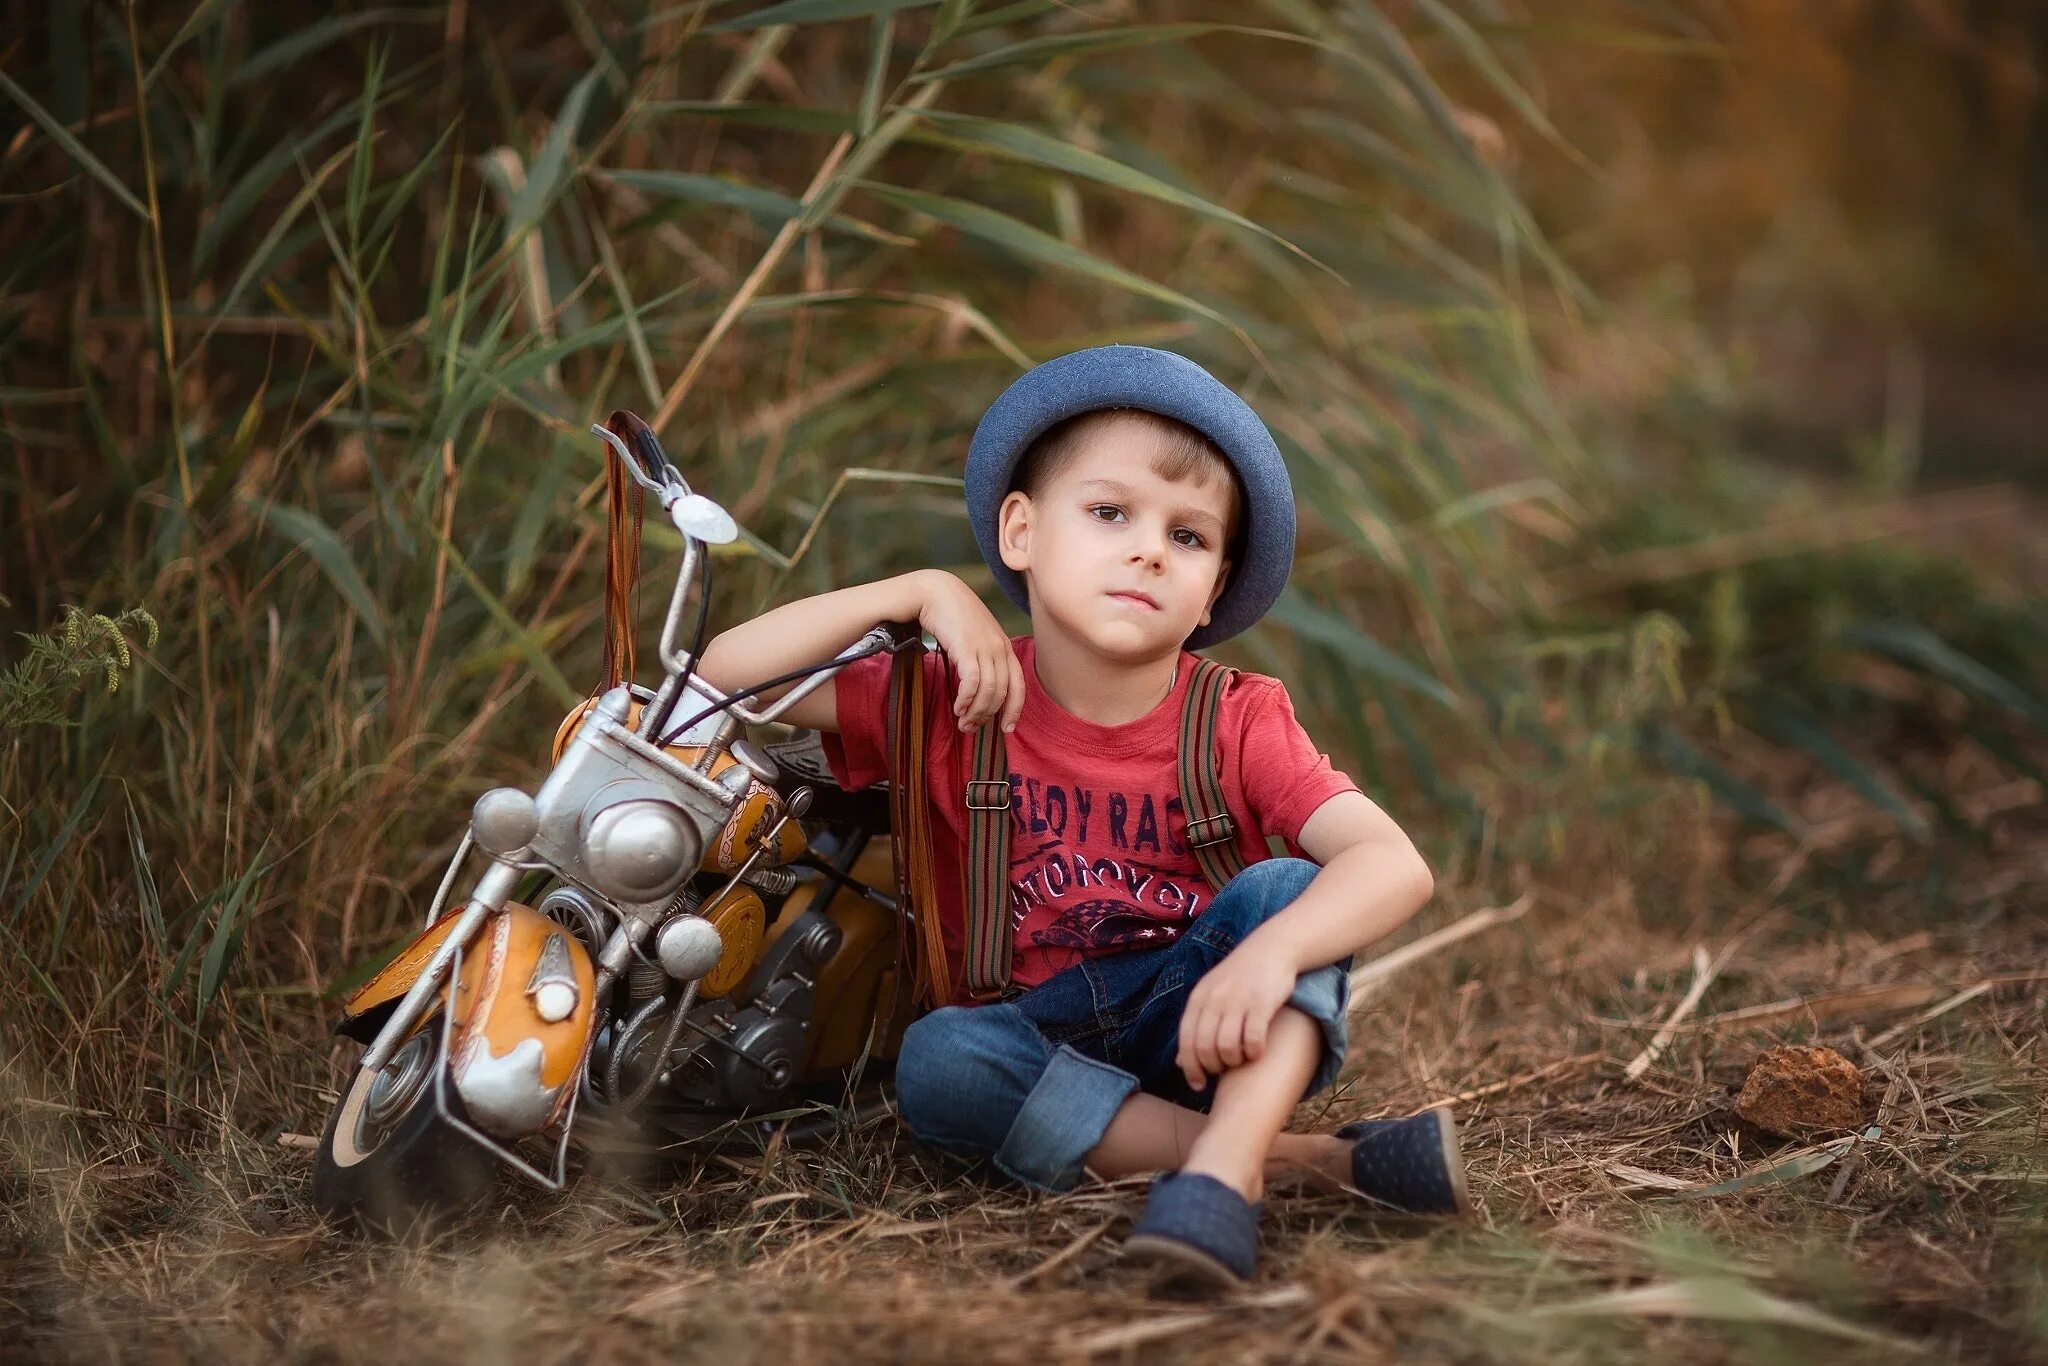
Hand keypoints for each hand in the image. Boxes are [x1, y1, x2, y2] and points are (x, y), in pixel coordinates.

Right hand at [912, 570, 1025, 733]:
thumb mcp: (975, 636)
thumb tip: (980, 685)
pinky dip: (966, 700)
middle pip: (1003, 693)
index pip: (1019, 686)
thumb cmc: (952, 616)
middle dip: (989, 716)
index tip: (1006, 729)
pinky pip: (972, 683)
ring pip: (989, 691)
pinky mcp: (967, 648)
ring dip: (976, 712)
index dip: (1014, 710)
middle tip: (971, 727)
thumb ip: (983, 656)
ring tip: (963, 722)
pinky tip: (957, 708)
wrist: (935, 592)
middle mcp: (1000, 648)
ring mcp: (985, 647)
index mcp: (1005, 647)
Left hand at [1176, 938, 1298, 1090]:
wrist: (1270, 948)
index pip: (1186, 1042)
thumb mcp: (1211, 997)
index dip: (1190, 1069)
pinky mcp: (1262, 1003)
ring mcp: (1238, 1000)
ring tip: (1241, 1059)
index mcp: (1198, 999)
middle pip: (1205, 1048)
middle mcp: (1214, 1000)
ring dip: (1234, 1062)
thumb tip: (1179, 1063)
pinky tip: (1258, 1051)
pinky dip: (1254, 1052)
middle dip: (1213, 1067)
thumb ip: (1196, 1027)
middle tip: (1224, 1069)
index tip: (1199, 1085)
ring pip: (1227, 1047)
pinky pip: (1253, 1039)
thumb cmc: (1239, 978)